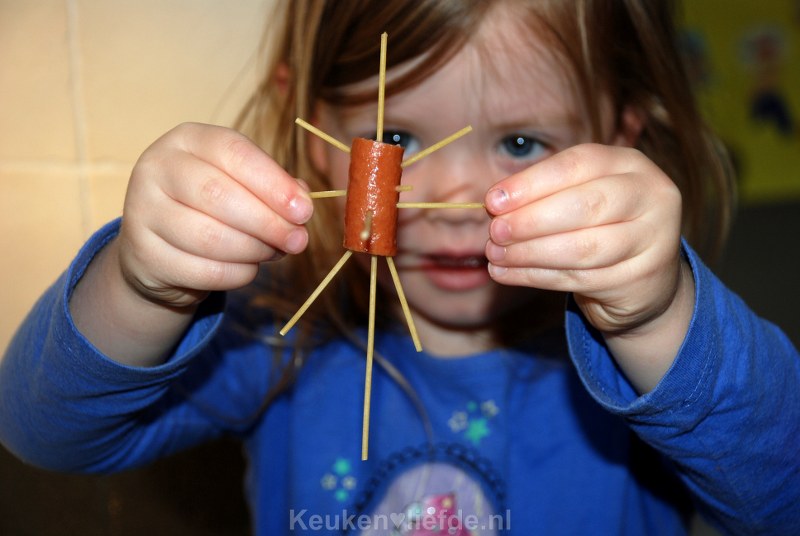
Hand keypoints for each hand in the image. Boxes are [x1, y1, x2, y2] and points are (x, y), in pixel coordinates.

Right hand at [118, 123, 312, 307]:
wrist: (158, 246)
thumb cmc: (211, 207)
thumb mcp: (241, 184)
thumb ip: (274, 188)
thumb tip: (303, 200)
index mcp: (187, 140)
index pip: (233, 151)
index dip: (273, 182)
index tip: (305, 210)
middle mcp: (157, 168)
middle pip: (219, 194)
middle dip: (268, 222)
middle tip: (298, 240)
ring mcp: (142, 211)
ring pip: (210, 237)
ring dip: (254, 250)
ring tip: (273, 252)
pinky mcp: (143, 255)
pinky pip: (203, 271)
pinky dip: (237, 274)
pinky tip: (248, 268)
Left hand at [484, 143, 684, 334]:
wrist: (643, 279)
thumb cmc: (599, 227)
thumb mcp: (577, 198)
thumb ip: (542, 195)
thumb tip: (495, 203)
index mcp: (629, 164)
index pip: (577, 165)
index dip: (532, 183)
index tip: (493, 200)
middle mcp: (650, 196)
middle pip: (584, 206)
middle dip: (530, 220)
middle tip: (494, 231)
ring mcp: (653, 239)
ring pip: (582, 248)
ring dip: (529, 253)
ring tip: (495, 255)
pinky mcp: (641, 278)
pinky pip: (580, 278)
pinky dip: (536, 276)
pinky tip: (507, 274)